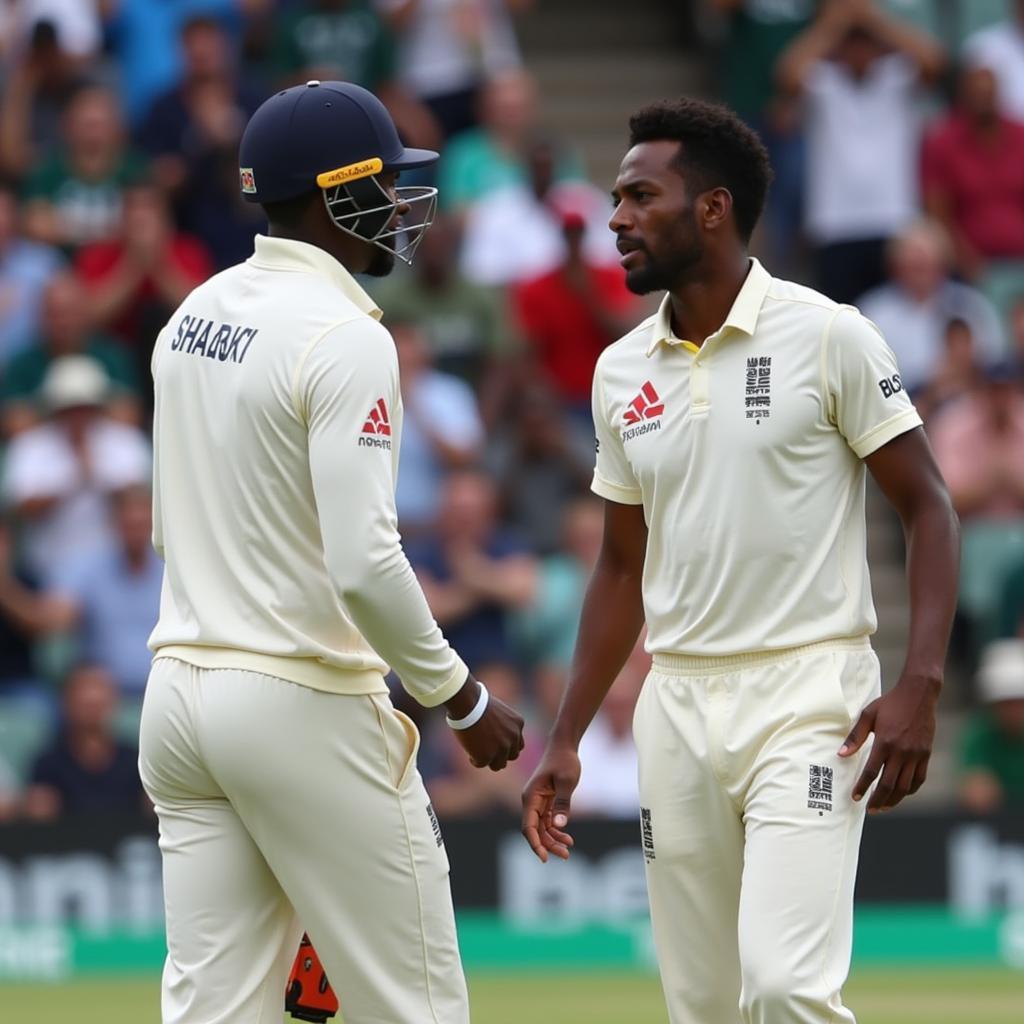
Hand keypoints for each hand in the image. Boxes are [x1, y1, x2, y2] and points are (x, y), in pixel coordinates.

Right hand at [447, 680, 524, 770]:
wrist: (468, 703)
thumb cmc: (478, 702)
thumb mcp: (498, 711)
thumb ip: (502, 725)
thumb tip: (496, 737)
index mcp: (518, 723)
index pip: (518, 743)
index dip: (507, 745)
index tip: (495, 743)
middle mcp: (513, 737)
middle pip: (512, 756)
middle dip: (501, 755)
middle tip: (487, 750)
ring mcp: (501, 748)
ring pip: (499, 764)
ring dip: (489, 760)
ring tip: (477, 751)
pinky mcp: (486, 756)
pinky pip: (480, 764)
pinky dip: (474, 759)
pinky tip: (468, 750)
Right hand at [521, 742, 578, 861]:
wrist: (565, 746)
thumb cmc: (565, 761)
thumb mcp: (567, 781)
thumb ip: (563, 803)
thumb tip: (559, 825)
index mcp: (530, 797)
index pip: (528, 826)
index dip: (535, 843)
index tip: (544, 858)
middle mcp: (531, 801)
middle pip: (535, 831)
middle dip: (548, 845)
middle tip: (565, 855)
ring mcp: (538, 802)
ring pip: (542, 828)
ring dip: (553, 840)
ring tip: (569, 848)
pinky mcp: (546, 802)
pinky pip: (548, 822)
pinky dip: (556, 831)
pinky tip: (568, 838)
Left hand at [838, 674, 938, 810]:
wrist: (918, 695)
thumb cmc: (890, 703)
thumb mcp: (868, 715)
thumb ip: (855, 737)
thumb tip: (841, 755)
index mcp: (885, 743)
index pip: (871, 772)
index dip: (862, 787)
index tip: (855, 797)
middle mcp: (901, 752)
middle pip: (889, 784)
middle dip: (878, 800)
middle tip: (869, 809)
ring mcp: (916, 755)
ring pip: (905, 786)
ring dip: (894, 799)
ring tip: (883, 806)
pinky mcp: (926, 755)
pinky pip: (919, 779)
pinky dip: (910, 789)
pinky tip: (901, 793)